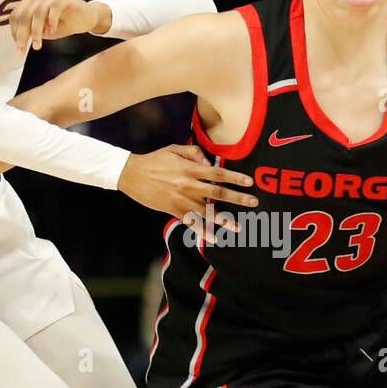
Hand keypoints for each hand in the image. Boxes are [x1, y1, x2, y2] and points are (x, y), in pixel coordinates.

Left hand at [10, 0, 109, 51]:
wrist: (87, 18)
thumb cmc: (64, 22)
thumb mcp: (43, 30)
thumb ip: (32, 31)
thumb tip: (21, 40)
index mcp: (30, 1)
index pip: (16, 15)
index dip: (14, 32)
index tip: (18, 47)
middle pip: (25, 14)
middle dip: (23, 34)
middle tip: (23, 49)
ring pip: (38, 12)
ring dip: (36, 31)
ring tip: (38, 44)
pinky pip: (54, 7)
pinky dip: (51, 20)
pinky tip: (53, 30)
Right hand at [118, 144, 256, 225]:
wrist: (132, 174)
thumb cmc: (155, 160)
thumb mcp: (174, 149)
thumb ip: (194, 153)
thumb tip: (210, 161)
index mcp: (191, 169)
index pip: (218, 173)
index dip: (235, 177)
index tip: (249, 182)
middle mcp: (189, 185)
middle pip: (218, 193)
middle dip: (238, 198)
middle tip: (254, 202)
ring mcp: (181, 199)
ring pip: (207, 211)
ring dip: (224, 220)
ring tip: (239, 227)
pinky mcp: (173, 210)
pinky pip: (191, 222)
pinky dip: (202, 231)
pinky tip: (213, 238)